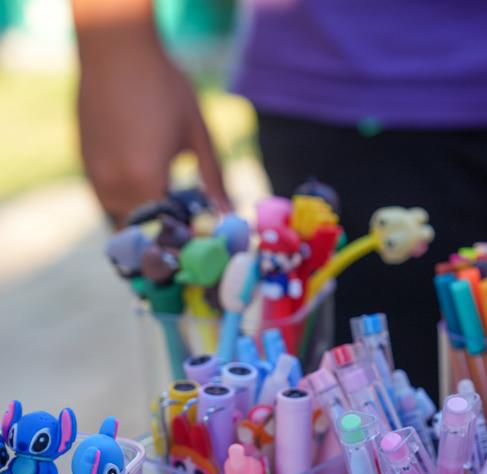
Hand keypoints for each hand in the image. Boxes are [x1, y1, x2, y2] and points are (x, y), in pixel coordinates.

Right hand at [77, 37, 227, 222]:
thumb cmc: (165, 88)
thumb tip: (230, 214)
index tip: (204, 233)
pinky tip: (149, 175)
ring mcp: (94, 175)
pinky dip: (130, 197)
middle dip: (166, 231)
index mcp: (145, 180)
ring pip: (122, 216)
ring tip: (173, 196)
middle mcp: (113, 185)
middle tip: (192, 218)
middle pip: (143, 231)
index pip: (166, 232)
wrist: (115, 51)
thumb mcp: (199, 135)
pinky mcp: (84, 164)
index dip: (186, 237)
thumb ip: (215, 179)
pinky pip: (108, 196)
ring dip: (146, 214)